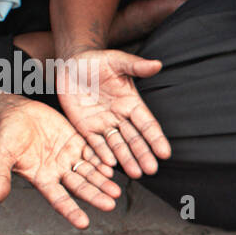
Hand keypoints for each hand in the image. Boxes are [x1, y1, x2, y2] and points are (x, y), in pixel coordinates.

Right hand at [0, 100, 120, 228]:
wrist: (14, 113)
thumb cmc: (5, 136)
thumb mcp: (0, 156)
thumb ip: (1, 176)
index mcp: (41, 179)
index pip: (59, 200)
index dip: (71, 211)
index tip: (84, 224)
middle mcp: (58, 171)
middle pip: (80, 187)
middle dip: (95, 196)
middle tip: (110, 205)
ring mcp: (68, 157)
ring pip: (89, 172)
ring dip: (102, 181)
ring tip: (116, 191)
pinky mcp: (76, 142)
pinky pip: (91, 153)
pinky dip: (101, 161)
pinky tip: (112, 168)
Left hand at [55, 48, 169, 178]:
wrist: (71, 64)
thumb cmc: (96, 60)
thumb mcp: (116, 61)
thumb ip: (136, 66)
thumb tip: (157, 64)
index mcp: (131, 103)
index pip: (147, 124)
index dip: (156, 138)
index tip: (165, 153)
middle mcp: (120, 117)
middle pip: (134, 139)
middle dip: (143, 155)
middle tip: (151, 170)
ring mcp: (103, 124)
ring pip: (117, 145)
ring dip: (126, 160)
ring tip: (136, 174)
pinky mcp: (85, 128)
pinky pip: (94, 144)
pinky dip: (101, 154)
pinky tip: (109, 166)